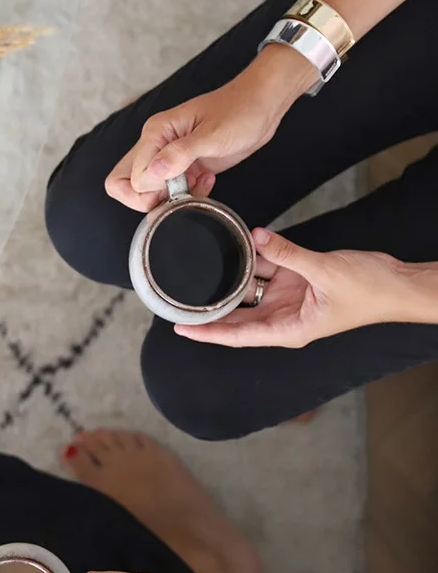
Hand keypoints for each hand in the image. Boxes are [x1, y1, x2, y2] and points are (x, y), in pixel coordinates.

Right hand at [105, 48, 309, 211]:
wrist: (262, 105)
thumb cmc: (240, 111)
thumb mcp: (212, 135)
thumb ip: (180, 154)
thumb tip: (153, 174)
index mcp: (156, 132)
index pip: (131, 177)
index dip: (151, 190)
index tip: (176, 186)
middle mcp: (157, 144)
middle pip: (129, 184)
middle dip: (152, 199)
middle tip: (179, 194)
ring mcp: (170, 156)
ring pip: (150, 190)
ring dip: (171, 198)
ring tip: (198, 185)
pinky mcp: (185, 165)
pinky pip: (171, 190)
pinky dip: (186, 195)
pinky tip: (206, 182)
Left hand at [175, 227, 413, 348]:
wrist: (397, 283)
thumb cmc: (369, 292)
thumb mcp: (325, 272)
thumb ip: (288, 254)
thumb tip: (256, 237)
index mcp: (288, 329)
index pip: (237, 335)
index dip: (208, 333)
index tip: (180, 329)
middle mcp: (283, 316)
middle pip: (236, 315)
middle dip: (208, 309)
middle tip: (176, 300)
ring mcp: (289, 298)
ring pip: (249, 289)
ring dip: (230, 278)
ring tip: (198, 270)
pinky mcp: (297, 279)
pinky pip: (268, 268)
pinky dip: (254, 257)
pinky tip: (238, 244)